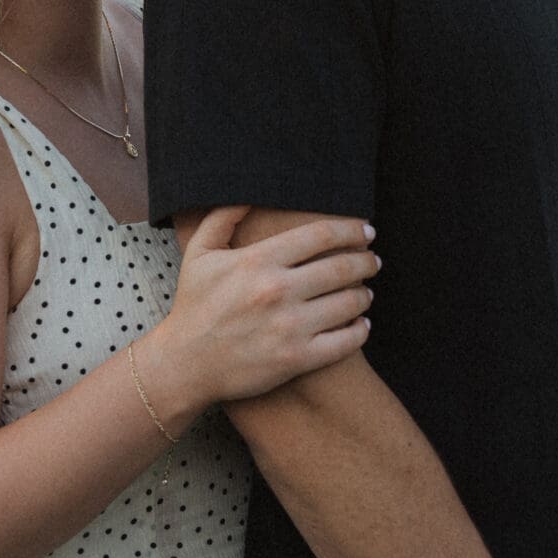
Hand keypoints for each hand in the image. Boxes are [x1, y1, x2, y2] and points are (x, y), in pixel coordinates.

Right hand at [148, 207, 378, 415]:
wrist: (185, 364)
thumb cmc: (193, 307)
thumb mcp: (199, 254)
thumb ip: (223, 217)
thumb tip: (249, 193)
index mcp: (257, 261)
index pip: (321, 235)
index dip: (351, 231)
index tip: (366, 232)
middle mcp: (277, 290)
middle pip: (342, 267)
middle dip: (366, 262)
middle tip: (373, 261)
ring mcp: (289, 327)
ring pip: (349, 303)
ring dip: (365, 294)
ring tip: (365, 292)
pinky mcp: (296, 359)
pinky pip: (345, 342)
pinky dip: (361, 330)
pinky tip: (361, 324)